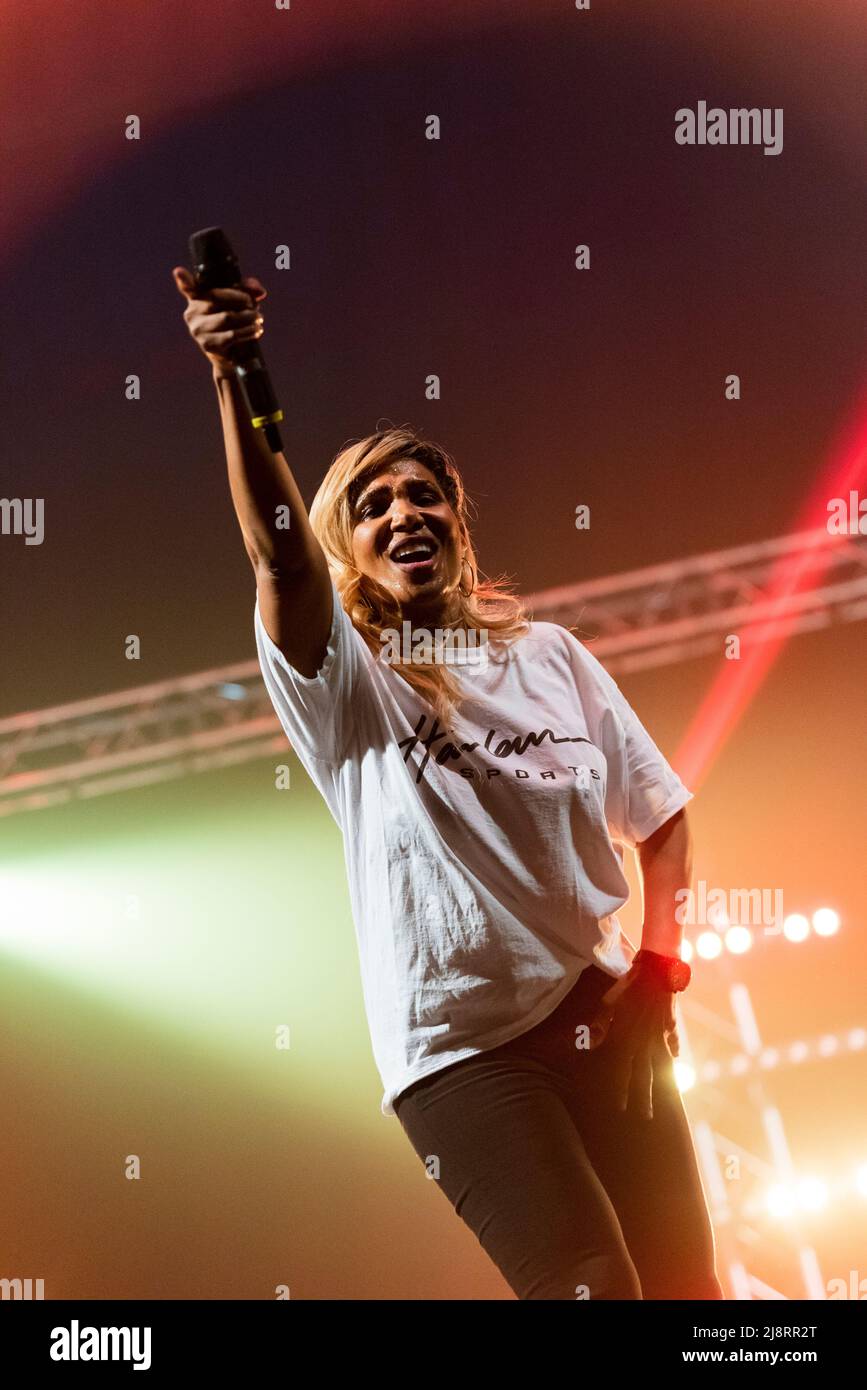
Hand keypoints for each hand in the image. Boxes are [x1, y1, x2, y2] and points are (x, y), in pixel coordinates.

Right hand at [172, 266, 267, 374]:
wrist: (231, 355)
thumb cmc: (234, 322)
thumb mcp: (240, 301)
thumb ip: (249, 289)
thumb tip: (259, 292)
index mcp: (196, 298)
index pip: (188, 287)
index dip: (183, 279)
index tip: (178, 271)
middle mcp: (192, 312)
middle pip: (217, 297)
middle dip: (242, 300)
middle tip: (255, 307)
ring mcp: (197, 330)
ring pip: (227, 317)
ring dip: (249, 317)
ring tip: (258, 319)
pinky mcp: (207, 344)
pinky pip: (231, 335)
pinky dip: (248, 331)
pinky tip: (256, 330)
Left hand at [586, 968, 679, 1119]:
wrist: (657, 970)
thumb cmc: (628, 984)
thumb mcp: (607, 1002)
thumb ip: (600, 1023)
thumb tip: (591, 1043)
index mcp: (629, 1037)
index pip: (624, 1069)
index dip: (622, 1088)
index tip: (622, 1107)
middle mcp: (646, 1041)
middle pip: (645, 1073)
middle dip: (645, 1096)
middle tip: (647, 1116)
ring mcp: (661, 1035)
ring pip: (661, 1063)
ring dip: (662, 1081)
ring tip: (666, 1096)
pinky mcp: (671, 1026)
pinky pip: (672, 1043)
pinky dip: (672, 1052)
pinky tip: (675, 1060)